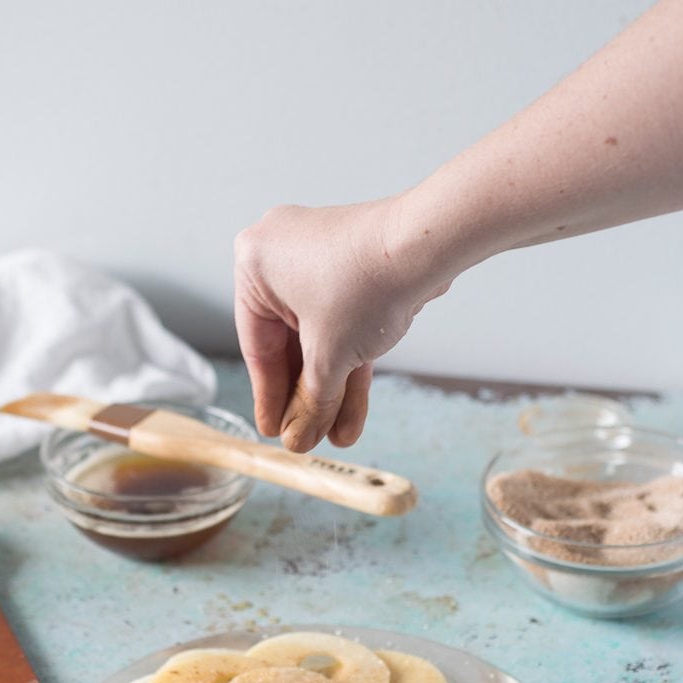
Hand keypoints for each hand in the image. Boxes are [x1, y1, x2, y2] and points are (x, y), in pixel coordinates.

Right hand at [234, 199, 451, 451]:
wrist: (428, 245)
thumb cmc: (366, 284)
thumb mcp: (328, 357)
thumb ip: (310, 401)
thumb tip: (297, 436)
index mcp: (254, 264)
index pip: (257, 346)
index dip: (269, 396)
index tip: (275, 429)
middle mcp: (282, 254)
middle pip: (291, 343)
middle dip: (308, 396)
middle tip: (309, 436)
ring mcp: (321, 258)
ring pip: (322, 336)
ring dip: (332, 386)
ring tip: (338, 433)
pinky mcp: (356, 266)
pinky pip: (344, 321)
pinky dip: (350, 359)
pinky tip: (354, 406)